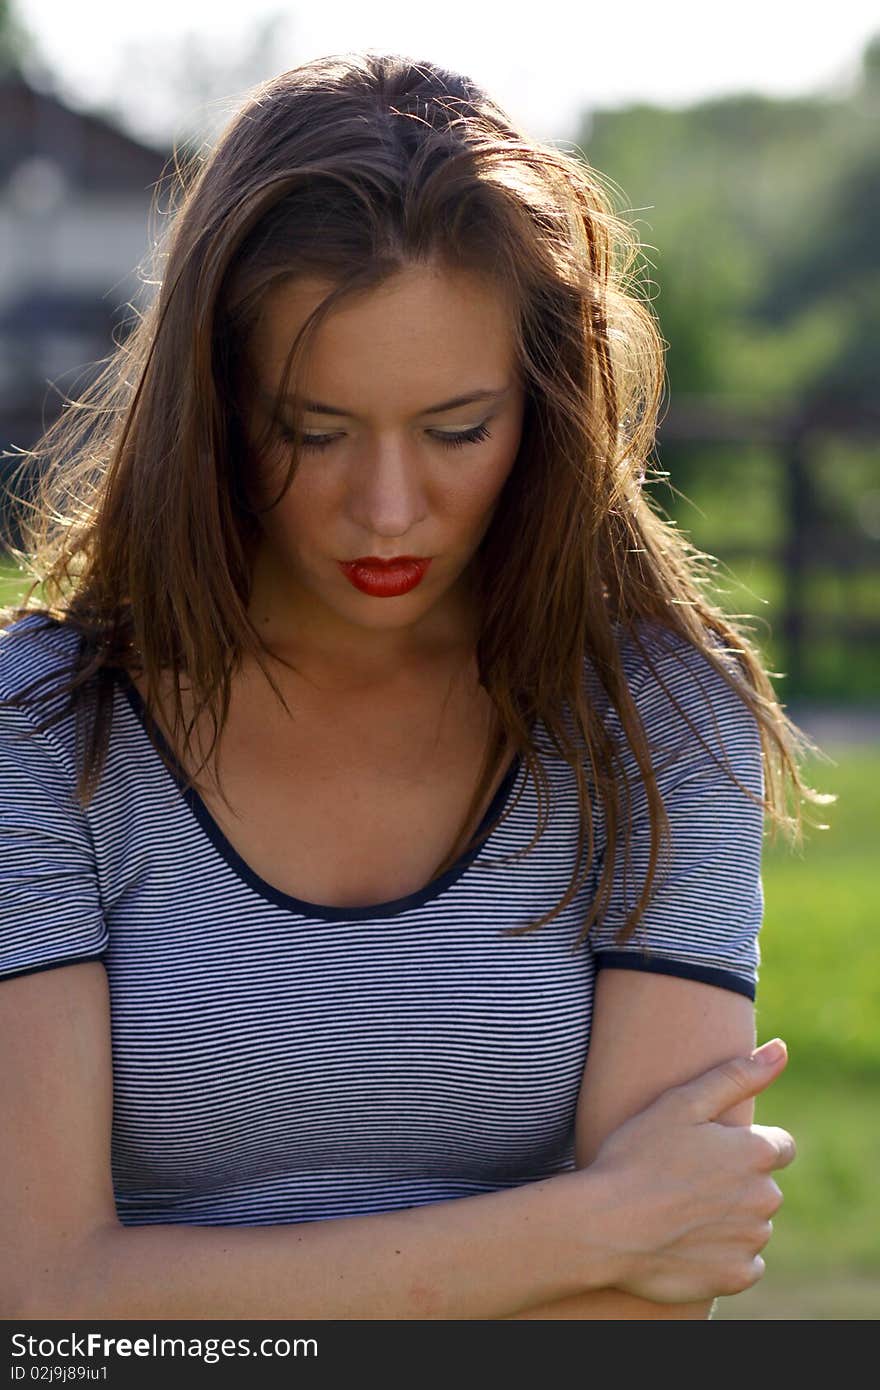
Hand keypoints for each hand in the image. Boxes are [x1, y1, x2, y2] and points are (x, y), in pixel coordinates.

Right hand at [585, 1039, 795, 1302]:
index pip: (779, 1146)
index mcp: (757, 1152)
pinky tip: (686, 1241)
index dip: (743, 1145)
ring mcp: (751, 1241)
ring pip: (751, 1224)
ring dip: (728, 1218)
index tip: (708, 1150)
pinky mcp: (736, 1276)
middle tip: (684, 1179)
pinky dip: (722, 1254)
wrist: (604, 1226)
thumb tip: (781, 1049)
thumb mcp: (682, 1102)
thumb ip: (736, 1075)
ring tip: (678, 1210)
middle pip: (762, 1185)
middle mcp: (765, 1198)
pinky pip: (743, 1263)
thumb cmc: (637, 1155)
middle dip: (735, 1181)